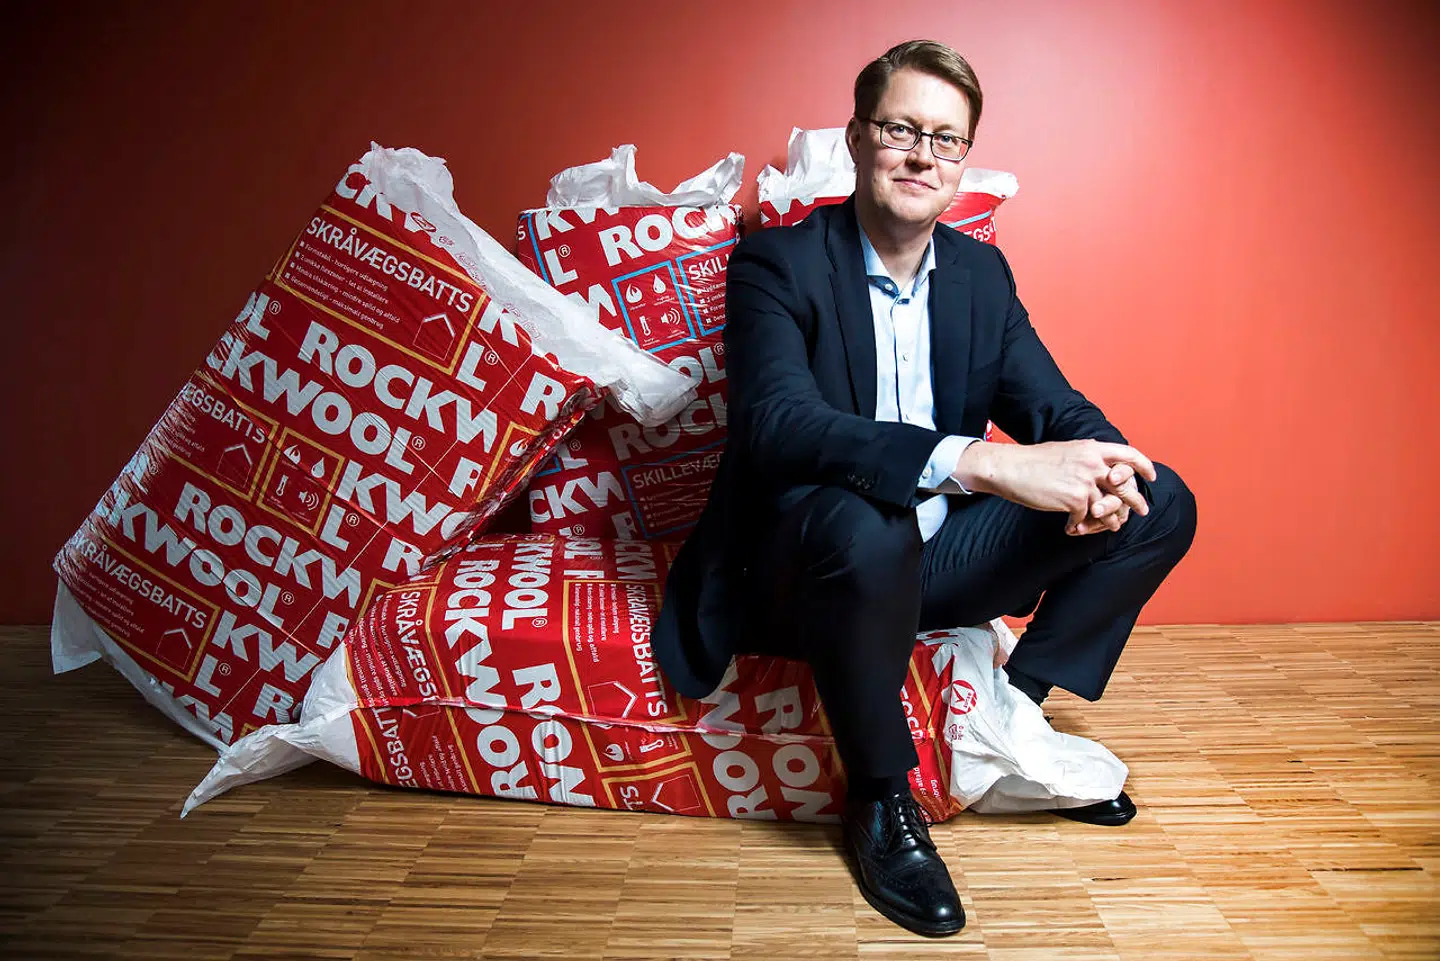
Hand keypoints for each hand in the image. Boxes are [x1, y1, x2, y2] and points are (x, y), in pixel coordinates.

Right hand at [953, 439, 1155, 535]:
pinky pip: (1086, 517)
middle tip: (1141, 510)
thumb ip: (1087, 458)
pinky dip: (1079, 525)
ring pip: (1108, 507)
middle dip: (1135, 501)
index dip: (1144, 466)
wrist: (1010, 468)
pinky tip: (1071, 527)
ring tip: (1109, 527)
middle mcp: (1093, 463)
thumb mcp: (1067, 450)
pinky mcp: (1075, 499)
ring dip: (1109, 520)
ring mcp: (1085, 482)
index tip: (1150, 477)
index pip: (1129, 454)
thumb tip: (1102, 468)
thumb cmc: (1033, 461)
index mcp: (1092, 448)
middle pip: (1125, 485)